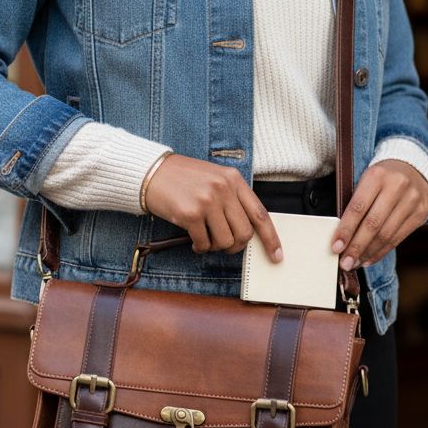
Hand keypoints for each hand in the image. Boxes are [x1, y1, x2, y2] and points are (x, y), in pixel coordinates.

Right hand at [144, 154, 283, 262]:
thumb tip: (247, 231)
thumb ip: (232, 199)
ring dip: (215, 246)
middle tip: (224, 245)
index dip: (271, 238)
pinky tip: (193, 240)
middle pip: (244, 233)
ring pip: (225, 241)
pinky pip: (204, 243)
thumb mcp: (214, 178)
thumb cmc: (183, 178)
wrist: (151, 171)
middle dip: (236, 245)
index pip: (260, 214)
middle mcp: (223, 189)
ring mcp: (207, 201)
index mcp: (234, 179)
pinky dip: (200, 247)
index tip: (276, 255)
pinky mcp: (191, 213)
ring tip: (204, 238)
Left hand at [330, 159, 427, 270]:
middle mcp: (397, 187)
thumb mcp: (366, 180)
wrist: (413, 167)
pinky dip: (381, 251)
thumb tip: (340, 236)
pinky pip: (398, 238)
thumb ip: (355, 203)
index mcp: (377, 175)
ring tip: (354, 263)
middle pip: (373, 225)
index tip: (335, 247)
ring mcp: (412, 201)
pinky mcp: (421, 214)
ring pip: (386, 235)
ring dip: (368, 253)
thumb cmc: (381, 178)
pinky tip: (369, 258)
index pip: (358, 208)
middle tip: (345, 263)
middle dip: (356, 247)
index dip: (345, 230)